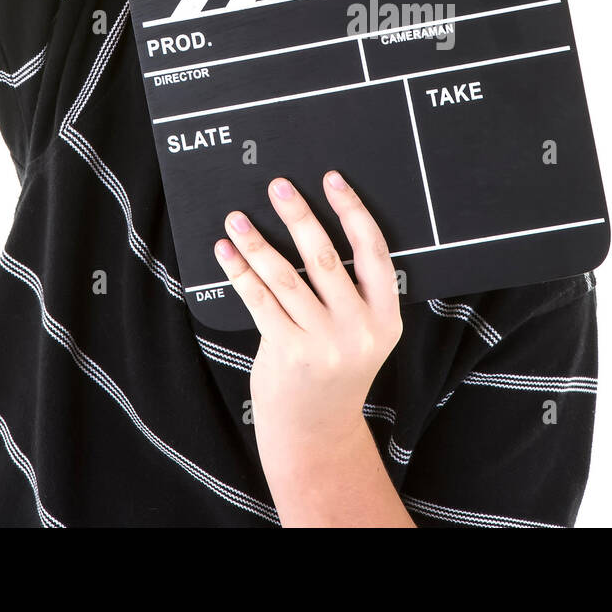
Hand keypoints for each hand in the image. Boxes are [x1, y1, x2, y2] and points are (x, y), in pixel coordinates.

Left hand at [213, 170, 403, 466]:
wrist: (316, 430)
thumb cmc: (336, 368)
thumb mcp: (364, 333)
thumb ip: (353, 291)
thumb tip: (311, 227)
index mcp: (385, 316)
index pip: (373, 251)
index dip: (352, 211)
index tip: (332, 180)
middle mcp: (358, 328)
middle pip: (325, 258)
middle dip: (299, 216)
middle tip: (278, 187)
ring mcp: (323, 343)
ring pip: (286, 278)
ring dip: (258, 243)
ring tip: (238, 218)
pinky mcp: (288, 353)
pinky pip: (260, 301)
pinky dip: (240, 273)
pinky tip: (226, 252)